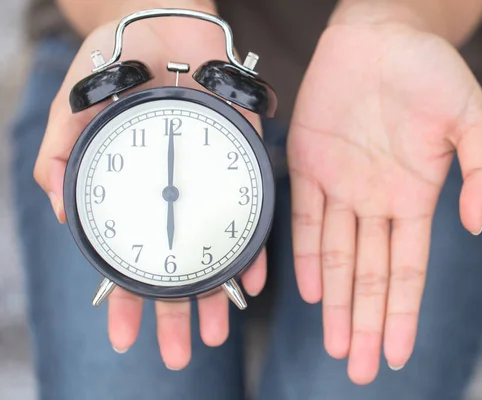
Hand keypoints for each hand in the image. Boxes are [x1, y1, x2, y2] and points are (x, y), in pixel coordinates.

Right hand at [33, 12, 266, 369]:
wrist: (163, 23)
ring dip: (217, 293)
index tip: (125, 335)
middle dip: (175, 311)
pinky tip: (254, 280)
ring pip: (217, 248)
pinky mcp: (245, 160)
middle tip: (178, 353)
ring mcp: (213, 182)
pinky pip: (255, 209)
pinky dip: (256, 244)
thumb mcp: (77, 105)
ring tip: (216, 331)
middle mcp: (178, 195)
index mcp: (138, 192)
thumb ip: (64, 154)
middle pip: (178, 264)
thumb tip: (59, 208)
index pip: (132, 255)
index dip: (126, 298)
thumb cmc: (116, 62)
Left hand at [288, 21, 481, 383]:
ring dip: (336, 302)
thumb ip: (481, 172)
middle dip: (366, 323)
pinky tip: (310, 292)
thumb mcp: (470, 118)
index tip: (398, 351)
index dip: (402, 312)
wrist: (381, 34)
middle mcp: (376, 200)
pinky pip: (306, 219)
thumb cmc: (429, 71)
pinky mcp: (308, 165)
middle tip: (361, 369)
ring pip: (337, 258)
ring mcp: (341, 185)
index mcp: (414, 196)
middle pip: (370, 276)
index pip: (408, 269)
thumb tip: (475, 224)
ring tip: (336, 345)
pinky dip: (307, 256)